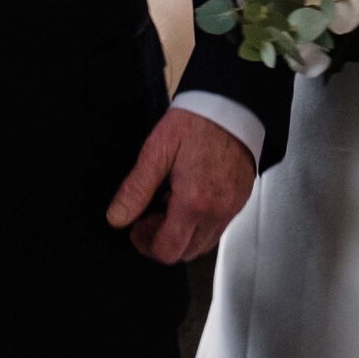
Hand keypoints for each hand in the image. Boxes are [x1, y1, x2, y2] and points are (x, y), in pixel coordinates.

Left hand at [106, 109, 254, 263]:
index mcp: (194, 202)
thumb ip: (136, 189)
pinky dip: (199, 224)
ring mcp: (233, 208)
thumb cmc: (194, 123)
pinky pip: (217, 228)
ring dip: (182, 235)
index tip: (136, 226)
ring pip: (203, 245)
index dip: (146, 244)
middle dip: (163, 241)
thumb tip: (117, 218)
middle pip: (186, 253)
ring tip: (169, 203)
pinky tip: (189, 198)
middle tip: (150, 215)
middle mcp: (218, 212)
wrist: (231, 104)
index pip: (168, 250)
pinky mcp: (241, 200)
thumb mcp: (157, 151)